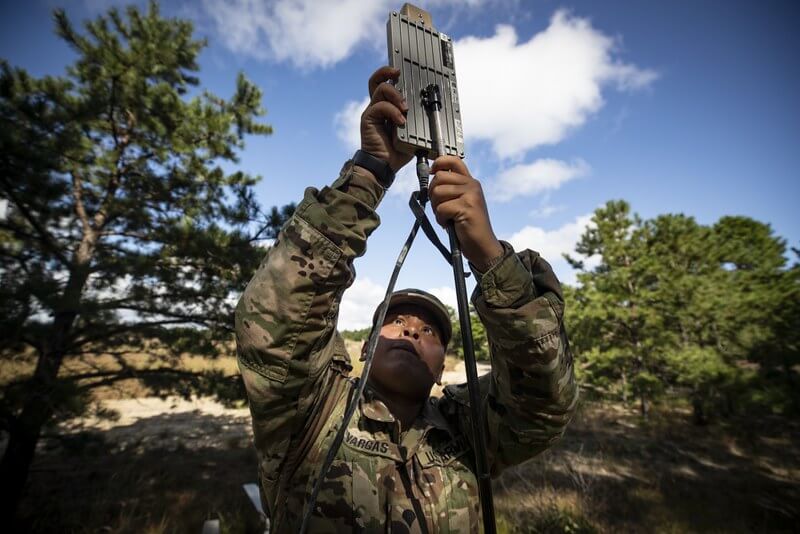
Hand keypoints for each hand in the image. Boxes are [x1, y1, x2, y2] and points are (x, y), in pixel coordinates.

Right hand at [360, 66, 412, 172]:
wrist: (384, 166)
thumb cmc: (398, 151)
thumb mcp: (413, 132)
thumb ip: (418, 120)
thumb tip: (432, 111)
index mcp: (388, 107)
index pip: (387, 85)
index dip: (393, 75)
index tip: (405, 70)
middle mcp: (378, 106)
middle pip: (377, 79)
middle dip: (387, 71)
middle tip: (398, 73)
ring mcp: (372, 111)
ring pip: (380, 89)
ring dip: (396, 95)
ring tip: (405, 108)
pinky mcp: (368, 118)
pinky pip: (380, 106)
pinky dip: (392, 111)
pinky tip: (400, 121)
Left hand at [429, 156, 503, 270]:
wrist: (482, 246)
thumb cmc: (467, 226)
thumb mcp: (461, 203)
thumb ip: (450, 189)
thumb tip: (431, 177)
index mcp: (470, 182)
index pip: (453, 161)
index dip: (438, 162)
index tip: (431, 171)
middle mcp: (472, 185)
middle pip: (439, 178)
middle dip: (433, 194)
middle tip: (441, 208)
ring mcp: (471, 195)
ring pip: (437, 193)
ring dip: (437, 209)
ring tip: (447, 218)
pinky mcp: (467, 207)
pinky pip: (441, 209)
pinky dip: (441, 220)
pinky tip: (450, 225)